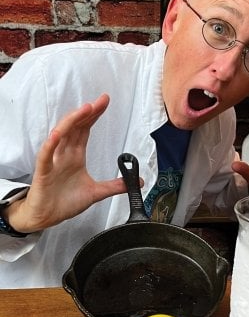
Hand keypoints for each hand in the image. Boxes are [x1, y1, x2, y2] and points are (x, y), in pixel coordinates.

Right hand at [6, 94, 129, 233]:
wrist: (46, 217)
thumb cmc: (64, 202)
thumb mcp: (96, 193)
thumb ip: (115, 186)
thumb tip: (136, 181)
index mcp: (75, 156)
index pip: (85, 130)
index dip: (94, 116)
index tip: (104, 103)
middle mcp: (64, 155)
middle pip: (75, 127)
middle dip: (87, 112)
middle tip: (100, 100)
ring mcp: (53, 161)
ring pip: (61, 136)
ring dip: (72, 121)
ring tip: (85, 109)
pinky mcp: (43, 172)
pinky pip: (45, 155)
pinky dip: (50, 144)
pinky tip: (57, 134)